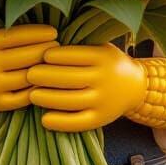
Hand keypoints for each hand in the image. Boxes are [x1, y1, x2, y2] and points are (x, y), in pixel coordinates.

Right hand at [0, 26, 56, 112]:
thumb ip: (5, 33)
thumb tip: (38, 29)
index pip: (18, 36)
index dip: (39, 33)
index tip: (53, 31)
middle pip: (26, 56)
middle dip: (46, 50)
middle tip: (58, 46)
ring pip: (27, 76)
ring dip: (45, 69)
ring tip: (55, 63)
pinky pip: (22, 97)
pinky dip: (36, 89)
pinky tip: (45, 81)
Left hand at [28, 44, 146, 132]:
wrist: (136, 87)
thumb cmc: (109, 63)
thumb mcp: (101, 47)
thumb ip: (79, 46)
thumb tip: (45, 42)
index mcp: (103, 57)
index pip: (74, 55)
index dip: (54, 55)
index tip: (41, 55)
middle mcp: (104, 78)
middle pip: (69, 78)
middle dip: (45, 76)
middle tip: (29, 74)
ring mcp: (103, 100)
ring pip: (71, 100)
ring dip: (48, 98)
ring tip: (32, 95)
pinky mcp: (101, 119)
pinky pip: (78, 122)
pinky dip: (60, 122)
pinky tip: (44, 119)